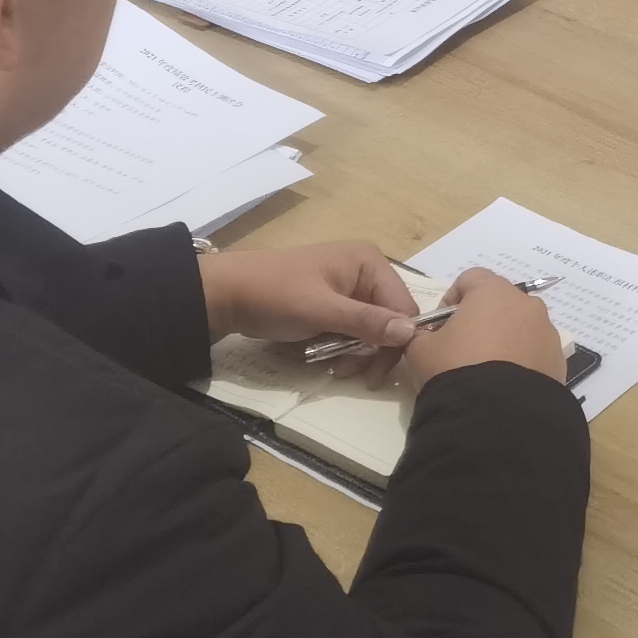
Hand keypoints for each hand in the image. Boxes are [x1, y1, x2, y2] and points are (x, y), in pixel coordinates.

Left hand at [199, 240, 419, 353]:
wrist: (227, 294)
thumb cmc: (275, 295)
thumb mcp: (322, 310)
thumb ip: (367, 322)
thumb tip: (411, 333)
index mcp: (369, 262)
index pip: (403, 307)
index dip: (395, 341)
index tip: (376, 373)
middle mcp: (365, 270)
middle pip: (390, 319)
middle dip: (375, 350)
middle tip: (353, 375)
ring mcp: (349, 286)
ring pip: (372, 328)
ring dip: (359, 352)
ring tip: (337, 369)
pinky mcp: (333, 302)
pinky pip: (353, 328)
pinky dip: (346, 346)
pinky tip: (332, 360)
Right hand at [403, 269, 568, 386]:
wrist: (497, 414)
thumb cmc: (455, 368)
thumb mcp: (420, 350)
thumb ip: (421, 335)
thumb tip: (427, 337)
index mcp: (493, 292)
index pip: (471, 279)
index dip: (452, 299)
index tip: (441, 327)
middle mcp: (526, 304)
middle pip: (499, 302)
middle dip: (481, 320)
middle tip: (462, 350)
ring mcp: (547, 331)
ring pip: (521, 327)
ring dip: (504, 341)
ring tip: (486, 371)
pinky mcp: (558, 360)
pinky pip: (535, 352)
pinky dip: (522, 362)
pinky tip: (505, 385)